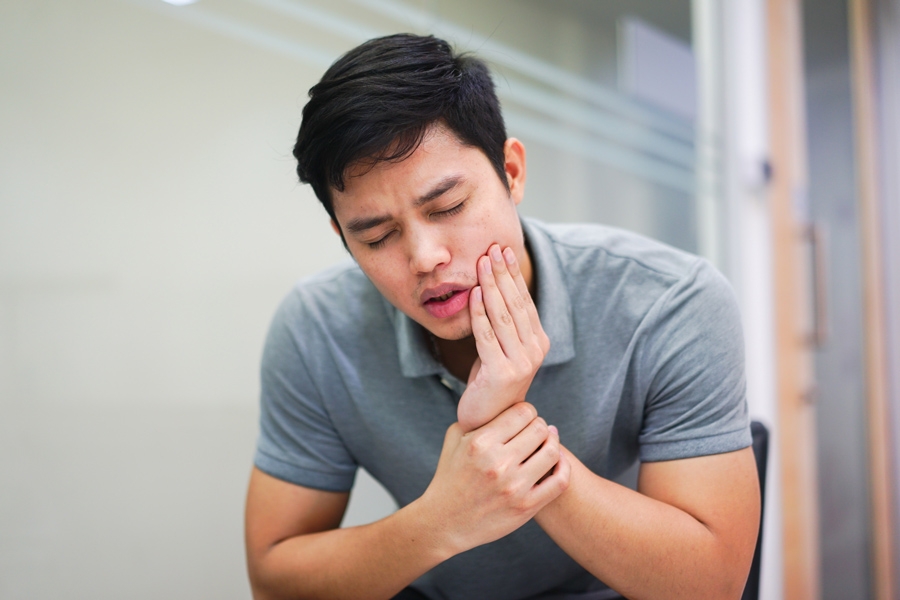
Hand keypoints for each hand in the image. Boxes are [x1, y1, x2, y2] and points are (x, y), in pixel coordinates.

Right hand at [419, 402, 569, 554]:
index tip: (524, 417)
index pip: (522, 412)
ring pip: (552, 452)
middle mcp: (498, 463)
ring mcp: (514, 487)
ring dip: (552, 443)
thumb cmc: (450, 476)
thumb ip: (477, 417)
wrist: (444, 522)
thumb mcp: (454, 439)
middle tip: (536, 430)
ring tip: (547, 442)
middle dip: (540, 425)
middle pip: (539, 429)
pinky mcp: (526, 507)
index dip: (527, 411)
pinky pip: (559, 481)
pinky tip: (556, 462)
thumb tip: (500, 398)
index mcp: (479, 443)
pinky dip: (563, 467)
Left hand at [457, 244, 549, 431]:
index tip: (501, 251)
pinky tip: (474, 293)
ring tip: (481, 263)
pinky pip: (488, 335)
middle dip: (502, 274)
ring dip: (491, 286)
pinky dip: (480, 312)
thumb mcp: (500, 348)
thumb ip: (502, 324)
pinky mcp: (502, 372)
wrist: (487, 422)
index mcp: (538, 342)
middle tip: (491, 249)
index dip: (512, 275)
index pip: (524, 301)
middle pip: (516, 304)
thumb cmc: (489, 382)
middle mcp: (535, 351)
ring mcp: (521, 362)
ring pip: (502, 316)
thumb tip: (491, 285)